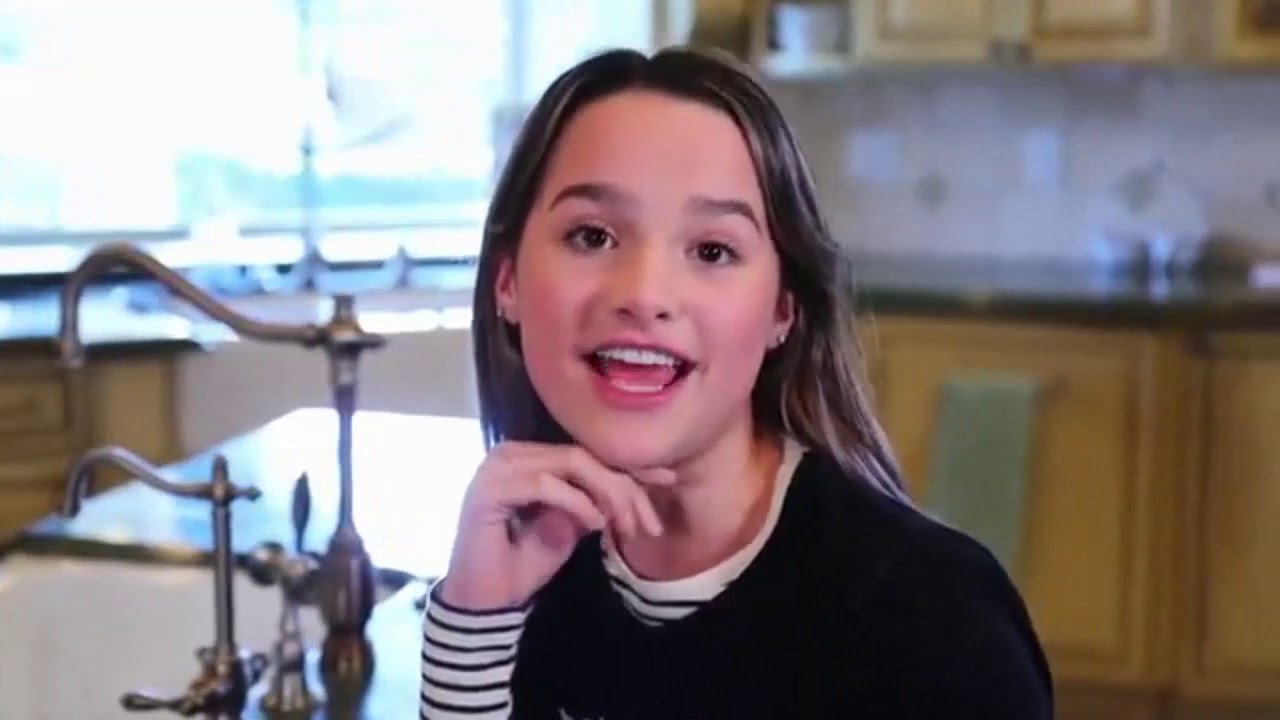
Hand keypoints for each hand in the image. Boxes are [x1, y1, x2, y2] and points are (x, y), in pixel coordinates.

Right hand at [436, 442, 673, 610]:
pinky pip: (547, 483)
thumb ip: (594, 500)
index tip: (667, 482)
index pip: (587, 452)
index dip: (629, 467)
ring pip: (571, 463)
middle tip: (650, 521)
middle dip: (625, 485)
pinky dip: (577, 502)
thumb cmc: (524, 563)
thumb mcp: (570, 526)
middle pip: (584, 454)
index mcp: (531, 456)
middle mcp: (513, 452)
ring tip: (627, 526)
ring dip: (607, 493)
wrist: (485, 600)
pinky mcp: (491, 487)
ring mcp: (499, 466)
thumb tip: (634, 485)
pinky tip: (596, 524)